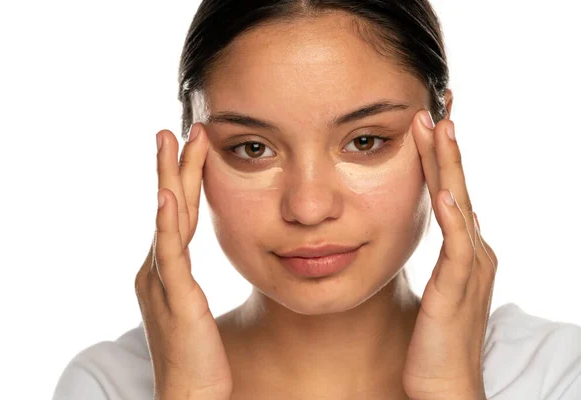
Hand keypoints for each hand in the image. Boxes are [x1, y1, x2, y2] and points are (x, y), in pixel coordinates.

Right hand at [135, 124, 232, 399]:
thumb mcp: (193, 309)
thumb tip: (188, 267)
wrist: (190, 395)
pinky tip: (168, 195)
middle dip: (174, 166)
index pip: (178, 215)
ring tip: (173, 142)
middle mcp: (158, 269)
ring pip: (168, 220)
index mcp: (167, 270)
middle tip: (178, 129)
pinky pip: (171, 254)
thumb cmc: (197, 356)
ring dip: (171, 179)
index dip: (184, 181)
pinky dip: (168, 223)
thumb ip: (188, 281)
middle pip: (170, 207)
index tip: (192, 148)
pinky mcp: (175, 298)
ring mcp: (162, 282)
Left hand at [402, 111, 496, 399]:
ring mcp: (469, 268)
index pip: (451, 191)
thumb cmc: (432, 338)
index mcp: (464, 249)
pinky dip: (454, 218)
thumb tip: (419, 234)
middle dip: (444, 148)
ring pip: (460, 206)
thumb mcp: (433, 288)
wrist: (443, 385)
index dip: (440, 158)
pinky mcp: (458, 289)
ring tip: (439, 129)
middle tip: (433, 109)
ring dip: (448, 167)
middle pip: (458, 188)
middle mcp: (473, 251)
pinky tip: (445, 193)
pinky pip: (456, 248)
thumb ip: (433, 258)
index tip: (427, 124)